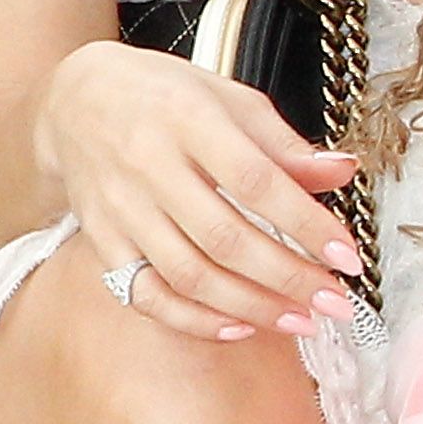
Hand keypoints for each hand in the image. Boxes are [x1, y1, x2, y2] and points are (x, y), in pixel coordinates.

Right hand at [34, 41, 364, 342]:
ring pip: (188, 274)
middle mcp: (150, 166)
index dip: (305, 223)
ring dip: (251, 306)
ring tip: (301, 321)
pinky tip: (239, 327)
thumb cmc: (163, 96)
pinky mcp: (102, 241)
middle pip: (224, 238)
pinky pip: (146, 293)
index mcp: (190, 120)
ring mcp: (122, 208)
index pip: (256, 182)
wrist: (76, 100)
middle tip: (335, 302)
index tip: (346, 256)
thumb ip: (285, 144)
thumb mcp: (230, 99)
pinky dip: (193, 319)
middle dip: (287, 278)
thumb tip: (343, 171)